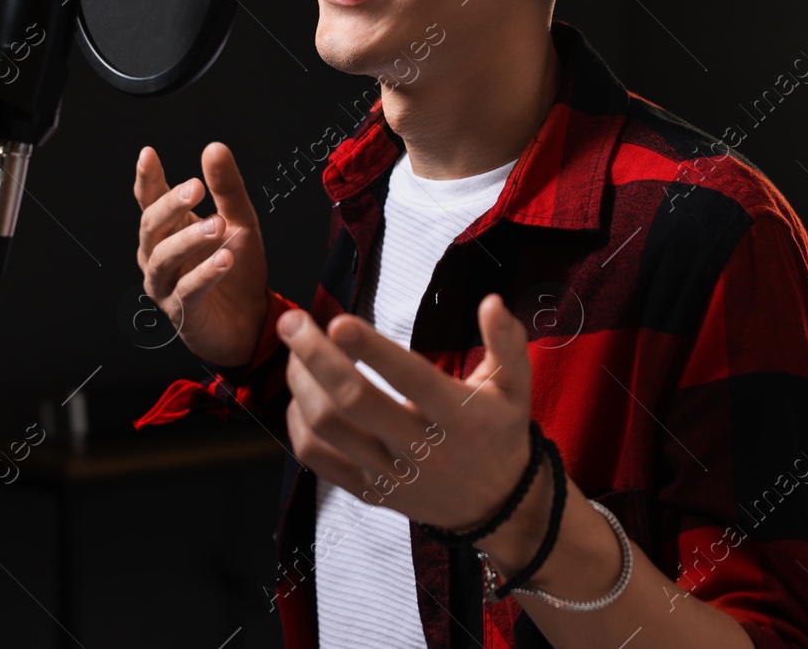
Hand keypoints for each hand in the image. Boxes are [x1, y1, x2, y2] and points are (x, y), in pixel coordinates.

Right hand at [134, 142, 269, 367]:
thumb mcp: (240, 221)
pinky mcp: (182, 313)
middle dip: (170, 205)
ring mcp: (166, 285)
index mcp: (170, 229)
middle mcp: (159, 255)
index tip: (148, 154)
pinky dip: (205, 274)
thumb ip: (227, 187)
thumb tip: (214, 148)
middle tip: (195, 188)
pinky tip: (224, 260)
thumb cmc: (238, 269)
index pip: (150, 199)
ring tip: (217, 226)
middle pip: (151, 226)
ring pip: (164, 259)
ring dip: (190, 239)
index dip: (147, 178)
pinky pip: (187, 291)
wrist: (251, 320)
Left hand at [276, 292, 534, 534]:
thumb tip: (491, 301)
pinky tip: (300, 395)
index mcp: (457, 415)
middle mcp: (420, 447)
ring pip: (328, 429)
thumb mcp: (516, 387)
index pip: (409, 378)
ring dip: (301, 385)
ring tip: (294, 352)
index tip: (338, 321)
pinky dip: (298, 424)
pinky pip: (318, 460)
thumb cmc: (501, 433)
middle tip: (291, 322)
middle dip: (315, 357)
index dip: (371, 350)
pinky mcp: (370, 492)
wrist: (499, 507)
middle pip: (353, 401)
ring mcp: (390, 474)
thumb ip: (506, 341)